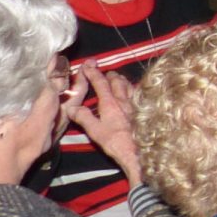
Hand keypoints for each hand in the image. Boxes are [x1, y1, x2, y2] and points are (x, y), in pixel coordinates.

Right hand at [70, 64, 144, 184]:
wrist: (138, 151)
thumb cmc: (116, 142)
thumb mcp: (95, 131)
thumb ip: (84, 117)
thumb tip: (72, 107)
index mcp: (110, 103)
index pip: (101, 83)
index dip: (93, 73)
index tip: (87, 65)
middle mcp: (124, 100)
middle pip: (117, 81)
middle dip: (109, 75)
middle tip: (104, 73)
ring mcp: (136, 104)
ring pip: (129, 85)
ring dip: (122, 80)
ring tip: (118, 78)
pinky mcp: (144, 110)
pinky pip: (137, 93)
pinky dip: (132, 89)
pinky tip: (133, 93)